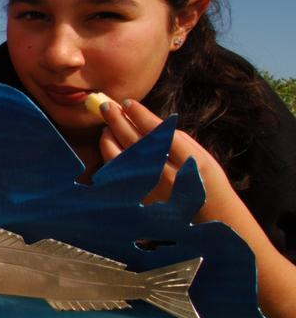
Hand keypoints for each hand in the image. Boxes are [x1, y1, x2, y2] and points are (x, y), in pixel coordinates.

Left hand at [97, 98, 229, 214]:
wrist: (209, 215)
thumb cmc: (203, 178)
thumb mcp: (197, 153)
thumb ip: (171, 136)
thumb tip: (140, 117)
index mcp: (188, 161)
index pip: (158, 133)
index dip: (140, 116)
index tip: (128, 103)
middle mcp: (168, 176)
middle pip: (135, 143)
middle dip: (118, 122)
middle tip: (108, 107)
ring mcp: (151, 189)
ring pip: (120, 158)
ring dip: (110, 138)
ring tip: (108, 126)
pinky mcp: (139, 198)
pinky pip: (117, 173)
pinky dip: (111, 156)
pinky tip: (110, 145)